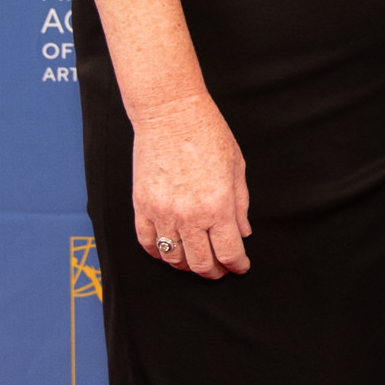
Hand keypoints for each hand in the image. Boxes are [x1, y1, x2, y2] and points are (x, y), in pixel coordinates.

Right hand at [132, 91, 251, 275]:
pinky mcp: (142, 206)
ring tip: (196, 259)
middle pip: (201, 263)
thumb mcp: (237, 167)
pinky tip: (170, 250)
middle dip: (214, 271)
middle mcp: (189, 215)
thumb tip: (243, 232)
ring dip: (187, 265)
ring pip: (173, 258)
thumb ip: (241, 205)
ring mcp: (162, 212)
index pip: (229, 253)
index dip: (237, 265)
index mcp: (217, 206)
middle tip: (220, 268)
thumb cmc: (207, 133)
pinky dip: (159, 252)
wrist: (170, 113)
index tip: (240, 266)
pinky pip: (147, 243)